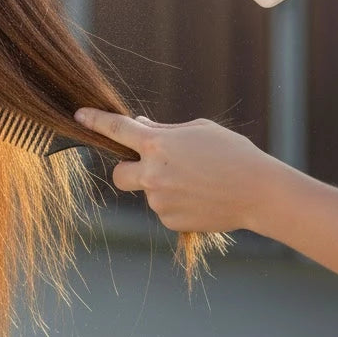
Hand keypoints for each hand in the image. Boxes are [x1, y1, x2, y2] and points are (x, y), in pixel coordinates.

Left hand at [74, 108, 277, 233]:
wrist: (258, 191)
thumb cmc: (231, 153)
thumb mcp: (197, 130)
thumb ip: (163, 131)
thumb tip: (138, 128)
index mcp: (157, 144)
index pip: (116, 130)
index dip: (95, 121)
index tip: (79, 116)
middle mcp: (152, 173)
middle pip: (118, 175)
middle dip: (127, 171)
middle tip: (150, 167)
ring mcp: (159, 200)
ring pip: (147, 192)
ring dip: (162, 187)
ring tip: (196, 182)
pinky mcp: (169, 220)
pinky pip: (163, 209)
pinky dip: (176, 203)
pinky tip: (200, 198)